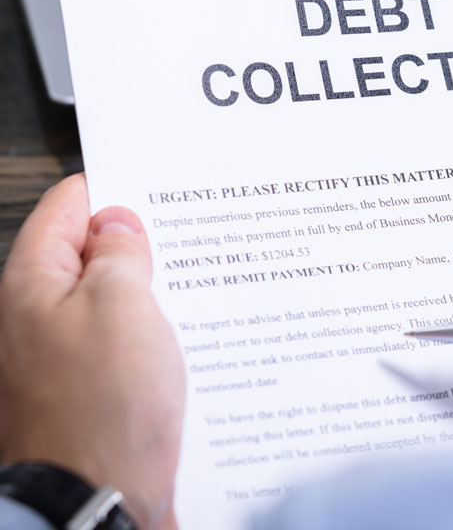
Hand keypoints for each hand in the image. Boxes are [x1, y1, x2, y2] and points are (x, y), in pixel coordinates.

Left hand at [0, 175, 185, 529]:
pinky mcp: (88, 386)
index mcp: (32, 285)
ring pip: (107, 295)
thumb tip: (118, 224)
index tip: (154, 184)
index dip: (111, 188)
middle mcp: (37, 317)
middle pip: (87, 251)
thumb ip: (120, 253)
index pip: (66, 206)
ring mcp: (61, 354)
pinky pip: (118, 337)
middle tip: (183, 233)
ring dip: (147, 285)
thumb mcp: (122, 305)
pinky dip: (148, 325)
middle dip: (136, 239)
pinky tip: (181, 330)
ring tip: (189, 281)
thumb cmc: (104, 408)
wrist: (98, 504)